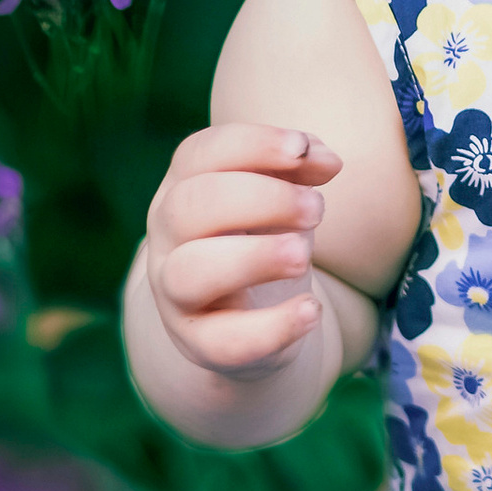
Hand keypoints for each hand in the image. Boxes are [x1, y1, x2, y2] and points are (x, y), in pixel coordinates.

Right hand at [142, 122, 343, 380]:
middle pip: (190, 207)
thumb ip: (298, 170)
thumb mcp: (278, 199)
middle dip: (261, 199)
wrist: (245, 319)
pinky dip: (271, 327)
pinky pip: (224, 342)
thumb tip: (323, 158)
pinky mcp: (201, 344)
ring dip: (254, 257)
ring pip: (190, 273)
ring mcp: (176, 294)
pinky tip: (310, 310)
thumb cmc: (260, 238)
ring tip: (304, 254)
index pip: (199, 155)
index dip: (251, 145)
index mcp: (183, 189)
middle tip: (316, 208)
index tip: (301, 148)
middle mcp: (168, 239)